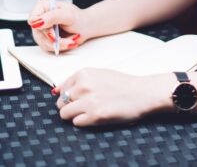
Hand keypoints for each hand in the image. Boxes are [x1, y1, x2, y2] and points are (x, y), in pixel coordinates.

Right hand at [27, 0, 87, 51]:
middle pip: (38, 33)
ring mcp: (41, 28)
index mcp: (43, 5)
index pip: (33, 18)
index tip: (54, 33)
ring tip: (71, 41)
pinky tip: (67, 42)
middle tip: (69, 40)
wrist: (85, 27)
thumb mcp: (68, 15)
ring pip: (43, 42)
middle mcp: (40, 16)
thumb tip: (38, 22)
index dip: (41, 27)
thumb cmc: (78, 18)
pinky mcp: (44, 38)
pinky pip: (47, 47)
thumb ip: (53, 17)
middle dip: (55, 38)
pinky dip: (59, 46)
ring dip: (58, 44)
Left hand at [53, 69, 170, 125]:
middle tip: (84, 107)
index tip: (78, 99)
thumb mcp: (98, 74)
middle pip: (60, 102)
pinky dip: (83, 122)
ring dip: (74, 115)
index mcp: (83, 73)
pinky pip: (76, 123)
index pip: (62, 88)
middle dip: (69, 106)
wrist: (141, 92)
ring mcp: (88, 101)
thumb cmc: (121, 84)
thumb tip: (56, 91)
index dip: (68, 96)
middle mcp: (83, 86)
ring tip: (88, 113)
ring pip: (64, 113)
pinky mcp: (95, 116)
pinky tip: (96, 117)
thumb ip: (78, 81)